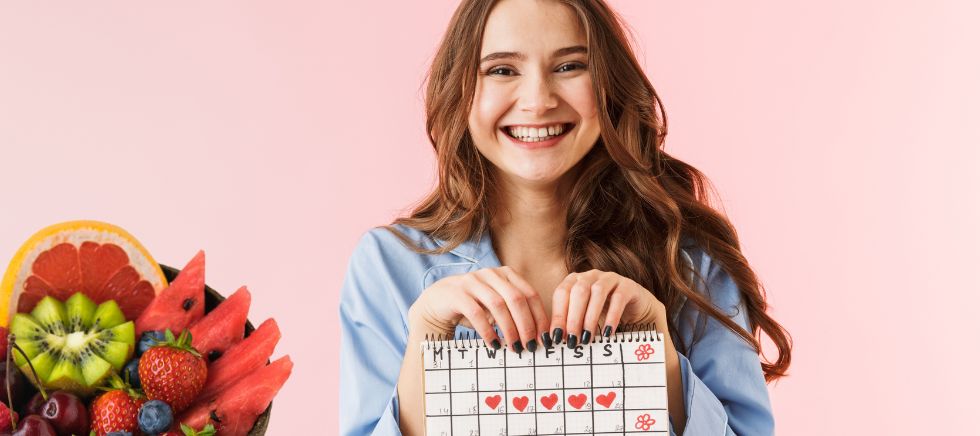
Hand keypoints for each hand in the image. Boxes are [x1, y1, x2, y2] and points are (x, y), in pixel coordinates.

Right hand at [408, 266, 548, 351]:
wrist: (436, 303)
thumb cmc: (473, 308)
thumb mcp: (496, 307)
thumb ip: (514, 314)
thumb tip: (538, 337)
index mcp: (505, 274)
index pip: (530, 294)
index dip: (539, 316)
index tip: (544, 338)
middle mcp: (490, 273)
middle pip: (516, 298)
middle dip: (527, 325)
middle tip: (531, 346)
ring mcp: (472, 281)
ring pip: (498, 305)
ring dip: (509, 329)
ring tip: (515, 348)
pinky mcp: (456, 293)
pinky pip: (476, 313)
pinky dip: (488, 331)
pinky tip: (494, 345)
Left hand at [549, 269, 666, 346]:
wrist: (636, 310)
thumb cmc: (604, 314)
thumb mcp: (584, 317)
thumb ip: (570, 324)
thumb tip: (554, 341)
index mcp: (575, 280)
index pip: (561, 293)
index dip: (558, 314)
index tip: (555, 336)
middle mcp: (591, 275)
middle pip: (578, 291)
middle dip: (573, 317)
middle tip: (571, 339)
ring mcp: (610, 278)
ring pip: (597, 292)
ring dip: (590, 317)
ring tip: (587, 338)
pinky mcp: (628, 285)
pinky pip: (618, 298)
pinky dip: (612, 316)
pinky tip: (607, 332)